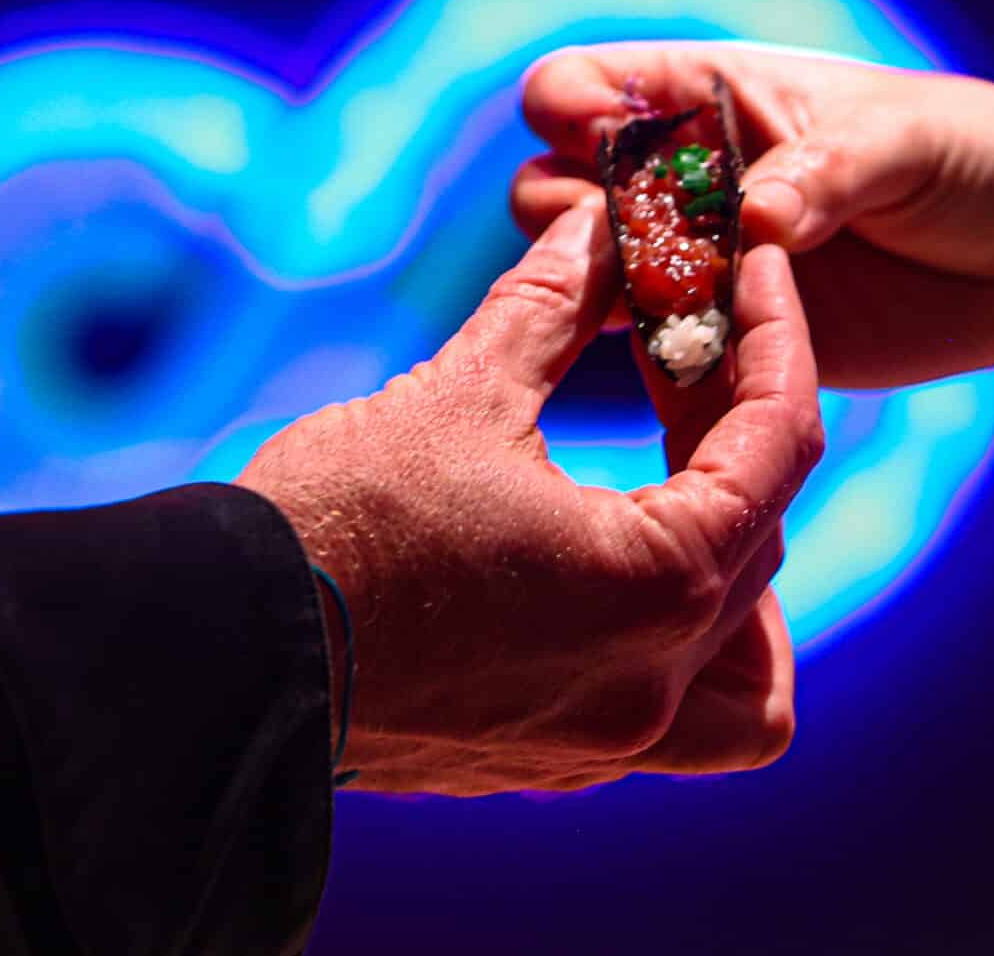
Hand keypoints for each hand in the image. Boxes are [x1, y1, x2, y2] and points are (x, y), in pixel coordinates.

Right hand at [235, 203, 823, 795]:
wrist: (214, 656)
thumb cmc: (335, 522)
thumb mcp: (459, 392)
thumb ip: (551, 307)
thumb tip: (599, 231)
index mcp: (654, 585)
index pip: (778, 449)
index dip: (777, 340)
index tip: (761, 271)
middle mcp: (652, 682)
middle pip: (762, 540)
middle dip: (737, 427)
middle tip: (680, 343)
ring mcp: (603, 742)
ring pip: (747, 677)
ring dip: (741, 578)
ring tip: (686, 490)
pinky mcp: (548, 762)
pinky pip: (673, 723)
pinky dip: (680, 651)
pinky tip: (620, 576)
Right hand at [511, 43, 993, 388]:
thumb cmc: (972, 157)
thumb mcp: (905, 140)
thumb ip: (826, 171)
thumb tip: (754, 218)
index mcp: (708, 94)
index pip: (585, 86)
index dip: (571, 109)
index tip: (602, 142)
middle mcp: (681, 177)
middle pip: (553, 184)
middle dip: (572, 213)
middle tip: (638, 241)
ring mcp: (697, 261)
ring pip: (588, 274)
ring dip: (605, 290)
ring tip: (674, 303)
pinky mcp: (730, 339)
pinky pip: (659, 350)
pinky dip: (660, 356)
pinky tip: (699, 360)